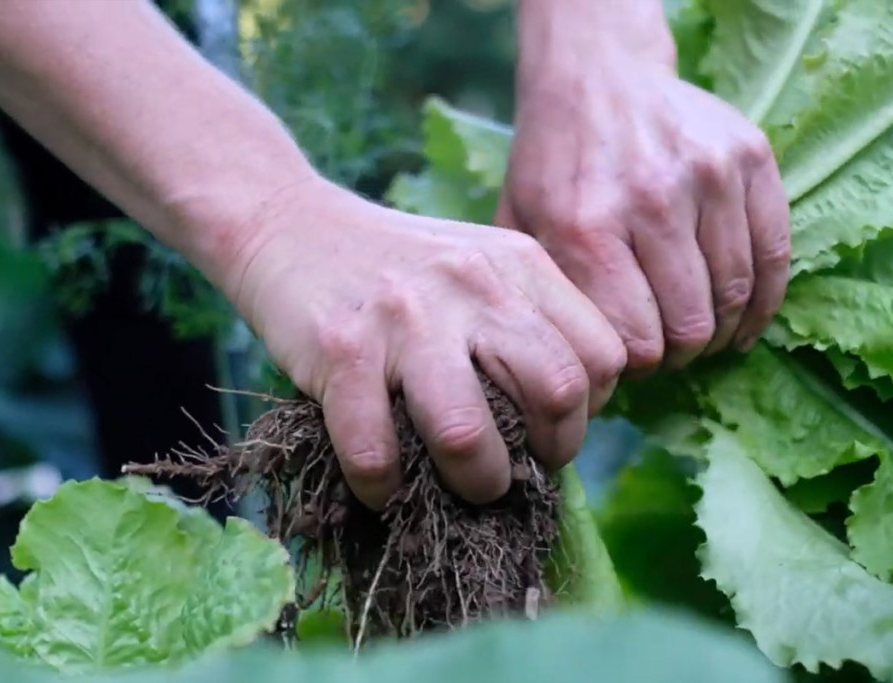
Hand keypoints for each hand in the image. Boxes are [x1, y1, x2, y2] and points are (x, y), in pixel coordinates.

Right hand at [223, 177, 625, 509]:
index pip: (603, 354)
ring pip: (470, 435)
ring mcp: (407, 319)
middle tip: (522, 467)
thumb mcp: (480, 265)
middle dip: (551, 452)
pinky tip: (383, 484)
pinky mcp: (341, 351)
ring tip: (465, 488)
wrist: (289, 223)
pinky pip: (376, 452)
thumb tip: (565, 415)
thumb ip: (528, 319)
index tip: (553, 427)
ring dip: (476, 483)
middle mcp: (473, 286)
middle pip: (558, 392)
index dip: (591, 409)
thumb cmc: (396, 265)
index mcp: (519, 265)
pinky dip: (383, 487)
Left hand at [498, 4, 790, 372]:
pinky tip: (745, 322)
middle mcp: (650, 200)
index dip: (636, 367)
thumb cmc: (555, 164)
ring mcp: (708, 174)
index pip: (634, 342)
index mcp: (585, 227)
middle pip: (690, 327)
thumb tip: (575, 369)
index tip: (631, 362)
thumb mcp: (521, 227)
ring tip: (701, 335)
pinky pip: (775, 254)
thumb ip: (545, 296)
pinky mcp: (749, 156)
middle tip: (668, 351)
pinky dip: (764, 301)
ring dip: (721, 331)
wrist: (597, 77)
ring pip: (735, 296)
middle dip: (680, 355)